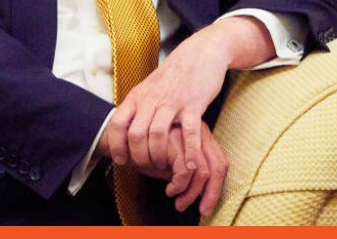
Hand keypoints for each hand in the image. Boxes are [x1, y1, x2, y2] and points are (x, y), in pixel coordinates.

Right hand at [99, 121, 227, 215]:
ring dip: (190, 192)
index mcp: (199, 134)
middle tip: (194, 208)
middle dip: (208, 194)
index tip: (205, 207)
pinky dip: (179, 185)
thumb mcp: (168, 162)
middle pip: (217, 166)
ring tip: (176, 200)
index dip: (215, 189)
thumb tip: (203, 195)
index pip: (220, 162)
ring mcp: (184, 132)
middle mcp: (196, 129)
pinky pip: (185, 169)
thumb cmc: (143, 150)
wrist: (116, 135)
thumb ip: (184, 170)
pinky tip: (168, 190)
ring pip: (202, 170)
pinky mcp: (171, 138)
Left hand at [106, 23, 238, 172]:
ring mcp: (172, 102)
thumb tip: (122, 128)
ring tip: (163, 167)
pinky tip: (189, 165)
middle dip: (138, 156)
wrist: (199, 53)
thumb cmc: (172, 76)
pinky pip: (189, 132)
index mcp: (136, 97)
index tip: (120, 160)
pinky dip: (188, 151)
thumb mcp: (147, 88)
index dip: (116, 145)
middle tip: (144, 168)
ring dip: (158, 156)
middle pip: (135, 134)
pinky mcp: (193, 104)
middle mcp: (150, 100)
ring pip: (157, 134)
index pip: (117, 124)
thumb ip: (136, 107)